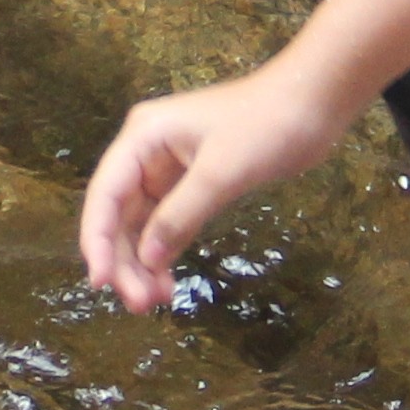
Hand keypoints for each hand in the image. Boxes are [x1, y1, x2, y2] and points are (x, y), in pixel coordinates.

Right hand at [76, 55, 348, 309]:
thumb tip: (146, 260)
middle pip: (119, 214)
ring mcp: (168, 168)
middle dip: (124, 260)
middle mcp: (146, 152)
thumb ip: (179, 216)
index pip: (104, 194)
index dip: (97, 240)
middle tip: (140, 305)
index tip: (101, 282)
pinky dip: (164, 251)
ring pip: (141, 224)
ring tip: (154, 302)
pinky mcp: (192, 183)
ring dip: (142, 262)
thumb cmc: (266, 127)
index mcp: (142, 137)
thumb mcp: (221, 173)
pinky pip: (166, 223)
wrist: (312, 103)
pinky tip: (167, 280)